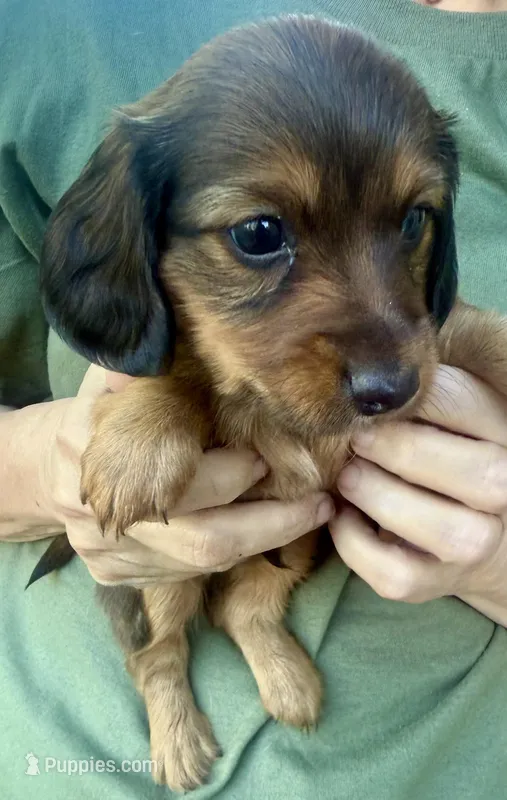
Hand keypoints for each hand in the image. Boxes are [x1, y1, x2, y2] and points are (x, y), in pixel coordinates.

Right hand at [45, 366, 333, 585]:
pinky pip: (185, 577)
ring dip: (260, 543)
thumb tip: (178, 337)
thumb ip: (144, 367)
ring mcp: (104, 553)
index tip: (267, 460)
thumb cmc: (97, 413)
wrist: (42, 468)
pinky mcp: (115, 577)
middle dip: (268, 523)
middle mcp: (97, 512)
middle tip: (316, 502)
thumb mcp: (113, 379)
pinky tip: (261, 533)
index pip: (179, 478)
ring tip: (308, 516)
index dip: (230, 475)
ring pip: (198, 564)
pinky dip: (230, 556)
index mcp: (93, 450)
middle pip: (200, 537)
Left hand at [331, 366, 506, 621]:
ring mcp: (476, 544)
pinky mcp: (435, 582)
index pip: (459, 403)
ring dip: (377, 495)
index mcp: (504, 432)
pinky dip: (354, 543)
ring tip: (350, 476)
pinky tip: (345, 515)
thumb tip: (363, 378)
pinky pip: (394, 573)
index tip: (375, 400)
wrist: (479, 530)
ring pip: (439, 527)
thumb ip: (422, 392)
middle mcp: (505, 491)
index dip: (408, 398)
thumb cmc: (447, 450)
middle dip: (397, 449)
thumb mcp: (447, 411)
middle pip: (474, 472)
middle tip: (357, 439)